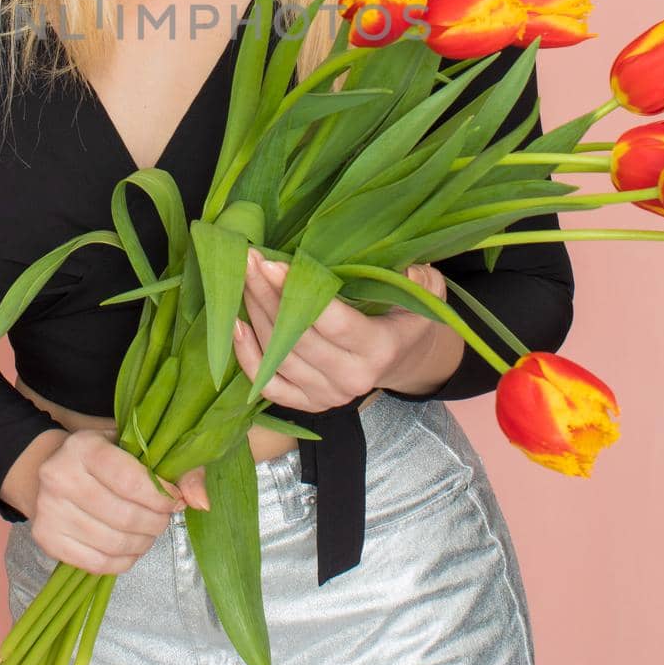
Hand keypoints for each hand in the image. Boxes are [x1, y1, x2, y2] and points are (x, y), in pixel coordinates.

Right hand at [29, 429, 210, 574]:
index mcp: (83, 447)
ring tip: (148, 531)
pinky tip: (130, 546)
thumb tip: (201, 501)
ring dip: (142, 543)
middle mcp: (59, 477)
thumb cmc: (105, 456)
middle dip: (155, 523)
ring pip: (113, 543)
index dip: (161, 497)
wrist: (56, 470)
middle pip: (124, 517)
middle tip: (163, 518)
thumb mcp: (138, 447)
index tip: (174, 500)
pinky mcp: (47, 539)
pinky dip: (123, 560)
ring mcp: (49, 511)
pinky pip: (98, 564)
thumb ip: (179, 467)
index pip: (131, 482)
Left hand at [231, 248, 451, 411]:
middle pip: (296, 336)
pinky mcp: (308, 404)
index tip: (270, 263)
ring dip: (255, 315)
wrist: (401, 360)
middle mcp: (351, 379)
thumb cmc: (407, 319)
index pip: (332, 323)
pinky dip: (248, 357)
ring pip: (278, 356)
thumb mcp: (426, 298)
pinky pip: (269, 385)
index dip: (298, 293)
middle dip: (267, 295)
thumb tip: (409, 269)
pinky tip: (237, 324)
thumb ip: (422, 283)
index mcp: (379, 349)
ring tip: (243, 278)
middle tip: (248, 260)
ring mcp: (327, 396)